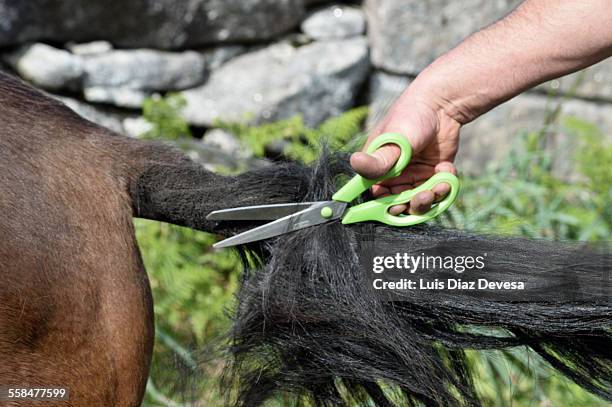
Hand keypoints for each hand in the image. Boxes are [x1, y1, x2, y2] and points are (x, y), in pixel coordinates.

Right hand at [350, 90, 460, 214]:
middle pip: (399, 206)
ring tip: (441, 184)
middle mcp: (394, 177)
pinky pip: (438, 193)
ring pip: (420, 202)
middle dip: (412, 205)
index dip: (383, 208)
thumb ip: (378, 159)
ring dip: (432, 198)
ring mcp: (414, 178)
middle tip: (424, 195)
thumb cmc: (410, 117)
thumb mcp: (393, 140)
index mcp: (377, 170)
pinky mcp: (433, 176)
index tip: (396, 208)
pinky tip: (446, 168)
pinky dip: (445, 185)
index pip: (374, 197)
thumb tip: (354, 162)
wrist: (442, 105)